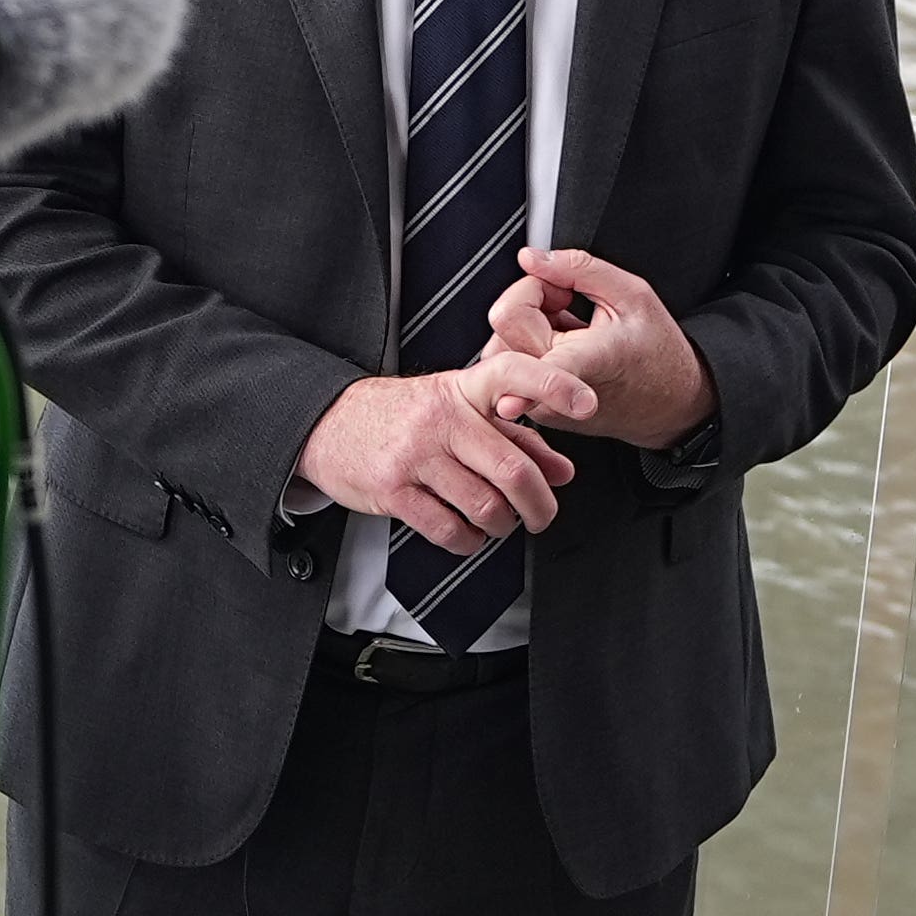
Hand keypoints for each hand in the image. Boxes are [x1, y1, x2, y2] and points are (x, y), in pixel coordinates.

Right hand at [298, 367, 573, 556]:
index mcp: (462, 390)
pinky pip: (449, 530)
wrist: (328, 424)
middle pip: (512, 469)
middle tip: (542, 517)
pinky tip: (467, 534)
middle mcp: (440, 419)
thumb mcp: (457, 411)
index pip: (513, 373)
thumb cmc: (404, 417)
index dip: (554, 385)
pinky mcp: (392, 491)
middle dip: (539, 505)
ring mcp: (414, 456)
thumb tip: (563, 472)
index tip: (588, 403)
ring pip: (484, 506)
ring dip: (501, 526)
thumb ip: (514, 438)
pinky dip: (469, 542)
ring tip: (498, 523)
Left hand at [477, 244, 714, 451]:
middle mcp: (556, 392)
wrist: (673, 400)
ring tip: (572, 324)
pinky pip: (512, 359)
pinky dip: (531, 339)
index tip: (507, 403)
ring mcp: (543, 403)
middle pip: (506, 322)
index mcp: (585, 365)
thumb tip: (530, 258)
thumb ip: (578, 268)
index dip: (518, 375)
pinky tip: (565, 342)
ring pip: (504, 340)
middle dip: (532, 295)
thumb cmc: (660, 353)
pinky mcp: (536, 406)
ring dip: (530, 319)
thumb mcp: (632, 294)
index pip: (537, 372)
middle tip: (568, 300)